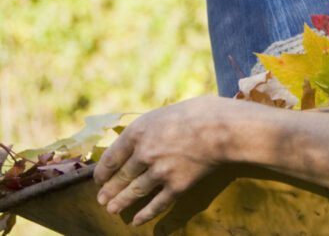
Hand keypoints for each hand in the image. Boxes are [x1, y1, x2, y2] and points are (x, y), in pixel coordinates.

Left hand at [93, 95, 243, 225]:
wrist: (225, 127)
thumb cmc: (201, 113)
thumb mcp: (167, 112)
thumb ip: (151, 127)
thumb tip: (144, 137)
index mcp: (138, 132)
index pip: (111, 157)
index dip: (102, 171)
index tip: (99, 179)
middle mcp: (145, 153)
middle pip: (121, 177)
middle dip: (109, 190)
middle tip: (102, 199)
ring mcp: (160, 171)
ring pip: (135, 192)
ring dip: (121, 203)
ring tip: (112, 210)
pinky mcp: (177, 185)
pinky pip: (157, 204)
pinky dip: (146, 214)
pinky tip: (137, 220)